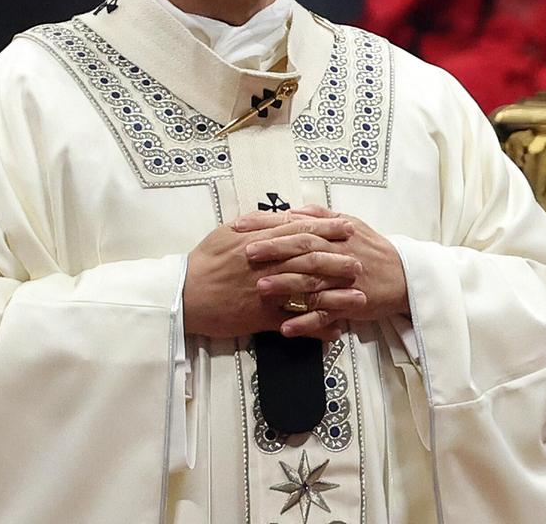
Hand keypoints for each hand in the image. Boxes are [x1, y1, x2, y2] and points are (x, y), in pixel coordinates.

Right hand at [183, 212, 358, 341]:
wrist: (184, 295)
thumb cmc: (203, 263)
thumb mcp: (225, 233)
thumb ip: (254, 223)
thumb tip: (278, 215)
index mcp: (257, 241)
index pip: (298, 231)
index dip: (326, 229)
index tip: (347, 226)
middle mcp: (266, 265)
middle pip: (310, 260)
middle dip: (338, 260)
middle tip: (360, 261)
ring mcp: (266, 292)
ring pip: (308, 291)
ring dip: (337, 295)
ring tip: (360, 297)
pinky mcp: (262, 317)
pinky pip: (295, 322)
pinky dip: (317, 327)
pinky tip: (335, 330)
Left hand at [243, 205, 408, 336]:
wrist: (406, 276)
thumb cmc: (371, 248)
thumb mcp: (350, 224)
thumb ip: (318, 217)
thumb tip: (289, 210)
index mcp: (335, 231)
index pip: (297, 224)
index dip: (267, 224)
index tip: (240, 226)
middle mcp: (339, 253)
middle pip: (304, 249)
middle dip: (274, 250)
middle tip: (246, 254)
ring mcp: (345, 280)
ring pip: (313, 282)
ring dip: (286, 286)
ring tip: (260, 290)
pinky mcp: (352, 304)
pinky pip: (327, 315)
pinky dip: (306, 322)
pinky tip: (285, 328)